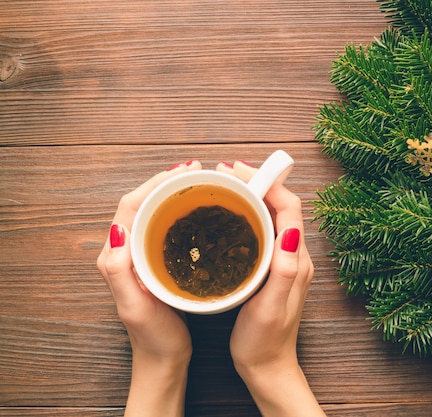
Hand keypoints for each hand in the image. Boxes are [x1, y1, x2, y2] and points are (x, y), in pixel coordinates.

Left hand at [97, 160, 199, 416]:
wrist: (164, 358)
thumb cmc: (152, 336)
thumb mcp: (134, 306)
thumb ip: (119, 270)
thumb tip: (118, 229)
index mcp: (117, 255)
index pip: (131, 205)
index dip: (154, 183)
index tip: (181, 172)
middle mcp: (128, 251)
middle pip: (144, 203)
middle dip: (167, 182)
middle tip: (195, 171)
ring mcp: (144, 256)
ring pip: (157, 213)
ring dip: (175, 194)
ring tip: (200, 183)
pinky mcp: (160, 262)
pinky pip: (168, 228)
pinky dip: (183, 212)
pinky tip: (202, 211)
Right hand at [217, 160, 325, 416]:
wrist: (267, 366)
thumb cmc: (266, 340)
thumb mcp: (272, 305)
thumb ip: (284, 269)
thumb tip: (290, 229)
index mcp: (296, 259)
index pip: (289, 206)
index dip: (267, 182)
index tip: (239, 171)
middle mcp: (294, 255)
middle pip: (281, 205)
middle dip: (257, 182)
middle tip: (227, 172)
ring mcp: (284, 261)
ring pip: (272, 215)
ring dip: (252, 195)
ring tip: (226, 186)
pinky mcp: (272, 268)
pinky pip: (263, 230)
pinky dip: (248, 214)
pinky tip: (229, 216)